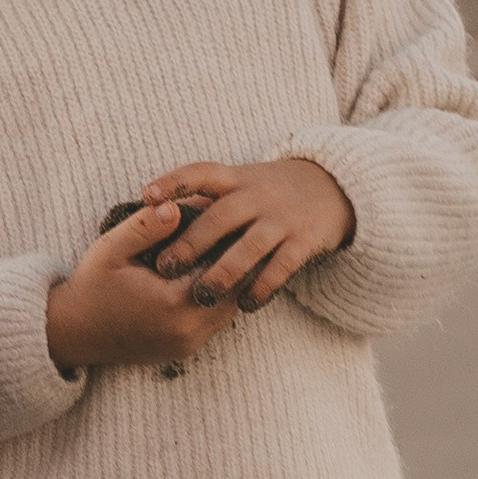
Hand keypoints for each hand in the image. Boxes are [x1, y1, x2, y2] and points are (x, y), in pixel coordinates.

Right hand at [43, 195, 240, 374]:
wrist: (73, 333)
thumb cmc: (92, 286)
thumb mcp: (110, 249)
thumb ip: (144, 226)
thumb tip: (175, 206)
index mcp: (172, 302)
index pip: (222, 265)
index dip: (228, 240)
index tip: (228, 220)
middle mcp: (186, 329)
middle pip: (234, 290)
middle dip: (233, 262)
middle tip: (233, 234)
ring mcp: (187, 344)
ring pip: (230, 308)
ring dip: (227, 283)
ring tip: (224, 254)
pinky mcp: (185, 350)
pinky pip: (215, 322)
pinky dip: (216, 300)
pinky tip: (206, 277)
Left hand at [144, 157, 353, 313]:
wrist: (331, 187)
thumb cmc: (265, 194)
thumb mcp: (238, 184)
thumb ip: (203, 201)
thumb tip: (153, 220)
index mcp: (235, 179)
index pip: (201, 173)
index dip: (174, 182)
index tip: (147, 195)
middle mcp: (257, 196)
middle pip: (221, 217)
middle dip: (191, 243)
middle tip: (164, 268)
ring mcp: (281, 219)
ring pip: (249, 247)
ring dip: (223, 273)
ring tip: (201, 295)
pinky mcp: (303, 241)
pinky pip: (280, 268)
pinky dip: (261, 287)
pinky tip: (244, 305)